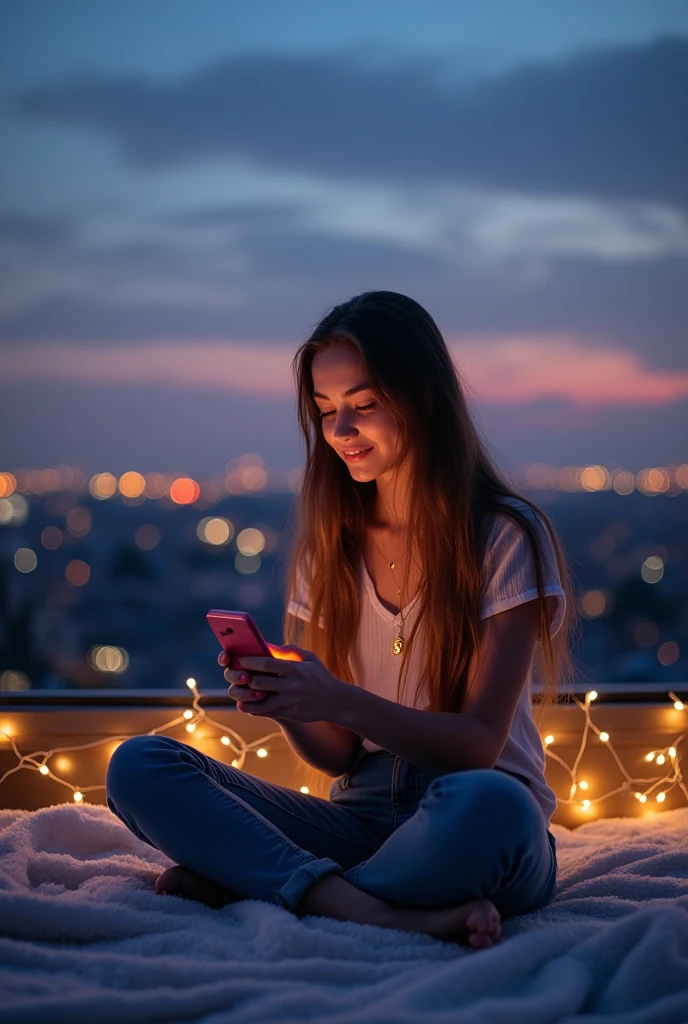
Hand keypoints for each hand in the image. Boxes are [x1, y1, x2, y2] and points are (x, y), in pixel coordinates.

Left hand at [218, 644, 350, 722]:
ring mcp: (291, 701)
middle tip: (236, 674)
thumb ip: (287, 651)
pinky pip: (267, 712)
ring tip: (238, 691)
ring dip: (246, 696)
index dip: (250, 661)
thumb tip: (265, 645)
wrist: (336, 701)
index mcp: (296, 669)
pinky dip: (254, 708)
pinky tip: (246, 704)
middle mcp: (292, 686)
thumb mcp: (309, 658)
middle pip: (260, 683)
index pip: (267, 664)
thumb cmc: (320, 675)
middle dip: (245, 678)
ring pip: (260, 701)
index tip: (240, 659)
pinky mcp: (290, 713)